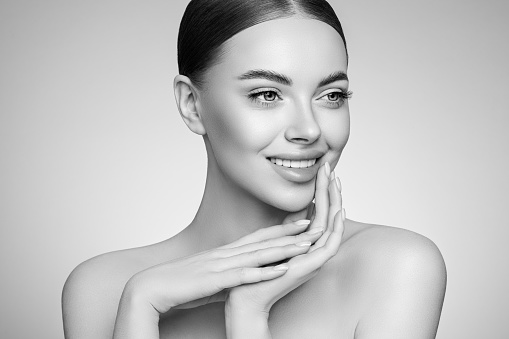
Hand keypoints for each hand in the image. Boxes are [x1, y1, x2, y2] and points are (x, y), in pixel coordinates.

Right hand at [120, 218, 324, 314]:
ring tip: (307, 244)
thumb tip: (243, 276)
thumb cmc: (181, 283)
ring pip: (259, 254)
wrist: (153, 286)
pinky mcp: (215, 280)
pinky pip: (244, 276)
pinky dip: (263, 272)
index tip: (301, 223)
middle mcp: (226, 254)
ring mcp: (222, 265)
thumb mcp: (210, 275)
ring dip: (284, 249)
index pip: (258, 237)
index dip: (281, 230)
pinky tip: (281, 270)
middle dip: (290, 234)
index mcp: (225, 252)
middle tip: (314, 226)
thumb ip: (228, 273)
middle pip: (264, 241)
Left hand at [225, 163, 344, 316]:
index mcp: (304, 243)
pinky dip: (338, 227)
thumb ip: (286, 229)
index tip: (321, 171)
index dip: (321, 191)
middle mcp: (312, 249)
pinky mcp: (313, 266)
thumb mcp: (272, 242)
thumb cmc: (255, 272)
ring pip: (332, 224)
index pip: (318, 212)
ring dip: (336, 202)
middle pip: (327, 214)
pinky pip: (331, 243)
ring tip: (335, 180)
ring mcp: (314, 257)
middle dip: (329, 190)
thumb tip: (295, 212)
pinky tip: (340, 210)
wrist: (246, 295)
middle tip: (330, 167)